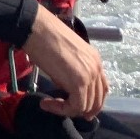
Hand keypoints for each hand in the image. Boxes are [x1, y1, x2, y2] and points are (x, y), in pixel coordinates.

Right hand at [21, 3, 107, 120]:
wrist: (37, 29)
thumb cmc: (45, 38)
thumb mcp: (65, 57)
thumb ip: (72, 72)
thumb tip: (66, 88)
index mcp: (95, 60)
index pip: (102, 89)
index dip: (92, 103)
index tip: (77, 109)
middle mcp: (97, 68)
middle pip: (97, 100)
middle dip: (81, 110)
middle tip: (62, 110)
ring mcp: (90, 75)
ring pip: (87, 106)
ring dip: (67, 110)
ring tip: (50, 104)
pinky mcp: (79, 83)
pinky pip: (76, 106)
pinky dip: (61, 109)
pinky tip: (47, 103)